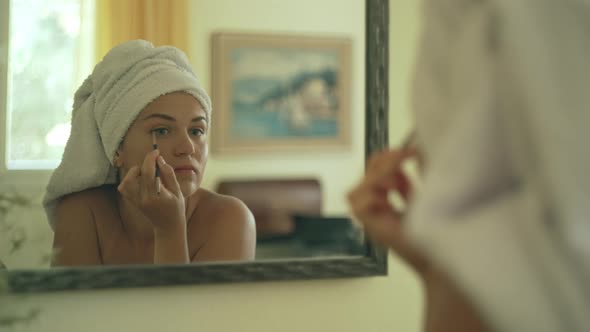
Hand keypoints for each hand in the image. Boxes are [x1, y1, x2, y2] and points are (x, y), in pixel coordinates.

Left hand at [117, 149, 185, 231]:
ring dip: (134, 173)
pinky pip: (124, 188)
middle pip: (135, 175)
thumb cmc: (176, 208)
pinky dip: (129, 180)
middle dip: (144, 163)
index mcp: (156, 196)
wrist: (168, 226)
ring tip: (146, 172)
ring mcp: (136, 201)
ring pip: (126, 182)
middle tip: (153, 162)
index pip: (148, 172)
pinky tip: (140, 179)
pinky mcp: (133, 202)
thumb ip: (169, 174)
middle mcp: (143, 199)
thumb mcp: (177, 191)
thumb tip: (160, 159)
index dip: (151, 158)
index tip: (156, 152)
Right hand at [347, 148, 429, 274]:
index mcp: (392, 193)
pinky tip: (389, 201)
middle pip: (367, 172)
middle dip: (385, 162)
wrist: (444, 251)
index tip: (410, 151)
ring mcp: (373, 217)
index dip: (389, 154)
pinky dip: (373, 198)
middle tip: (405, 160)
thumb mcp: (430, 187)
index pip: (378, 165)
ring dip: (376, 181)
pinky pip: (357, 206)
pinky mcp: (371, 227)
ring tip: (397, 184)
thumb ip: (424, 166)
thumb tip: (421, 143)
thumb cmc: (438, 225)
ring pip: (356, 189)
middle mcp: (379, 204)